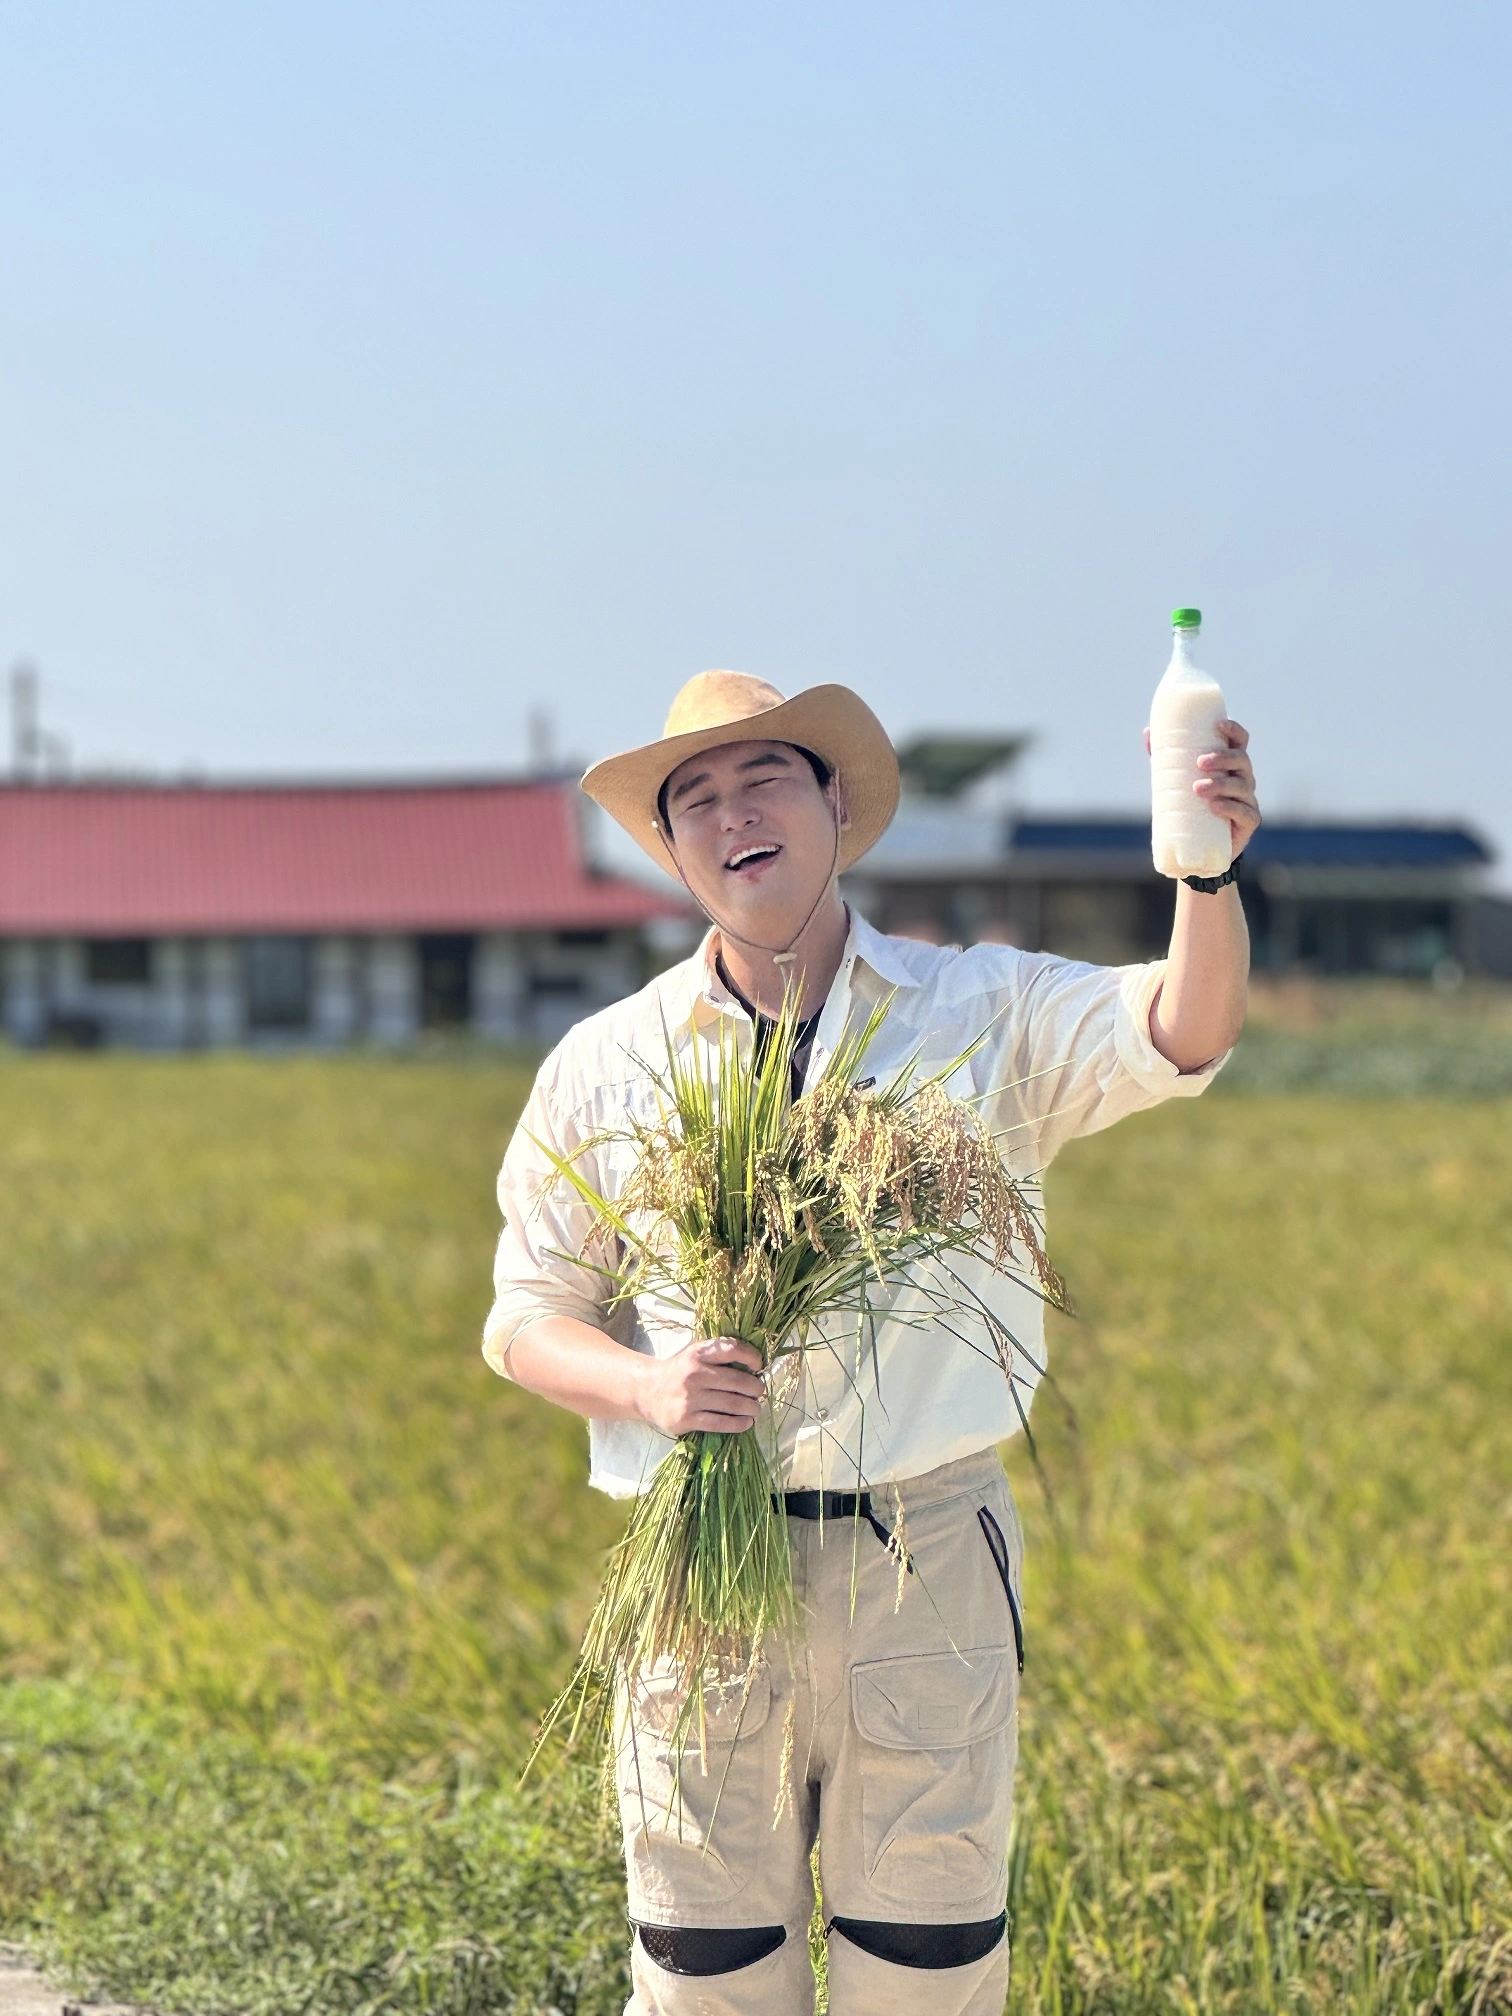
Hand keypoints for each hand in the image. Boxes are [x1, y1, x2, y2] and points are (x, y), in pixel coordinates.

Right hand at [636, 1336, 764, 1436]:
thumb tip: (754, 1368)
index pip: (732, 1349)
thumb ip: (719, 1356)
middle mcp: (694, 1374)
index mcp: (698, 1353)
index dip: (751, 1356)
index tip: (759, 1366)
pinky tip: (747, 1422)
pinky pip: (720, 1423)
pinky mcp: (686, 1419)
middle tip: (759, 1392)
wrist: (647, 1391)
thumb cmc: (679, 1371)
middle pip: (738, 1382)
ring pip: (733, 1404)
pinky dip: (739, 1424)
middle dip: (756, 1389)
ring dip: (752, 1408)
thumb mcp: (695, 1355)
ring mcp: (690, 1398)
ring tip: (756, 1408)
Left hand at [1142, 718, 1262, 852]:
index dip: (1234, 730)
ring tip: (1197, 789)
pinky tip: (1215, 806)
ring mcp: (1248, 800)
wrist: (1199, 845)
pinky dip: (1230, 808)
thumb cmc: (1191, 805)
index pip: (1240, 742)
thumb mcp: (1177, 779)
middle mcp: (1243, 779)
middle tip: (1199, 762)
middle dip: (1223, 758)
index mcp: (1230, 765)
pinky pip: (1245, 813)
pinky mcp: (1249, 822)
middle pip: (1241, 761)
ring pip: (1241, 786)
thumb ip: (1165, 757)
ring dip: (1221, 784)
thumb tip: (1149, 732)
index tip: (1218, 725)